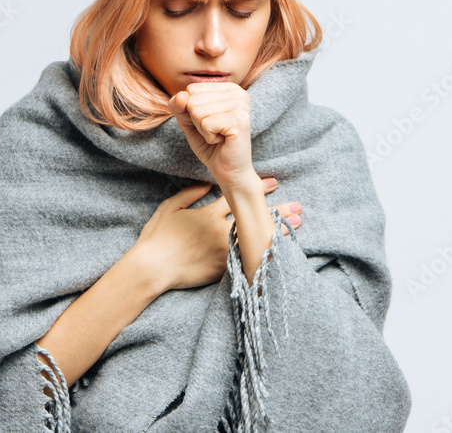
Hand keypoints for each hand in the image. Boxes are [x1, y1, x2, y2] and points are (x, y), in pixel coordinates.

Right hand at [134, 177, 302, 290]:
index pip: (238, 197)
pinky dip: (265, 253)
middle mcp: (222, 231)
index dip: (257, 189)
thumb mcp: (170, 208)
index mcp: (208, 214)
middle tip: (298, 206)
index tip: (274, 182)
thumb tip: (207, 184)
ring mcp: (225, 251)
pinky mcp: (224, 269)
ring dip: (278, 231)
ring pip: (257, 238)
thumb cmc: (157, 238)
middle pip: (255, 217)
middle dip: (278, 210)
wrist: (153, 267)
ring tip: (298, 226)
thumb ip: (190, 194)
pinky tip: (280, 251)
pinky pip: (249, 259)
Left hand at [168, 82, 252, 188]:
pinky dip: (208, 136)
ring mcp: (240, 106)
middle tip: (214, 131)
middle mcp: (238, 93)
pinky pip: (205, 123)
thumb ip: (180, 106)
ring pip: (197, 111)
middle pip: (193, 99)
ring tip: (218, 136)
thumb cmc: (210, 145)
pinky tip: (222, 140)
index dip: (192, 110)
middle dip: (196, 121)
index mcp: (229, 88)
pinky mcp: (239, 121)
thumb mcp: (189, 121)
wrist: (228, 171)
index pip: (192, 89)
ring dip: (202, 129)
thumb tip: (181, 95)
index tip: (210, 122)